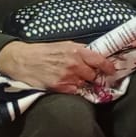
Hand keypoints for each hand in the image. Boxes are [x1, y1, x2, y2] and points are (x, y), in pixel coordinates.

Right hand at [0, 40, 115, 92]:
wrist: (23, 60)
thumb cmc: (43, 51)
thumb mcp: (64, 45)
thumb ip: (80, 51)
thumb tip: (95, 56)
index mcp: (77, 51)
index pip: (100, 60)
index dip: (108, 67)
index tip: (112, 70)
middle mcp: (74, 64)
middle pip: (93, 74)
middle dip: (93, 76)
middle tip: (89, 75)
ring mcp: (67, 76)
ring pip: (84, 84)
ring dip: (82, 83)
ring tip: (74, 79)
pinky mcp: (59, 87)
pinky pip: (74, 91)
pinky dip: (73, 89)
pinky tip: (66, 84)